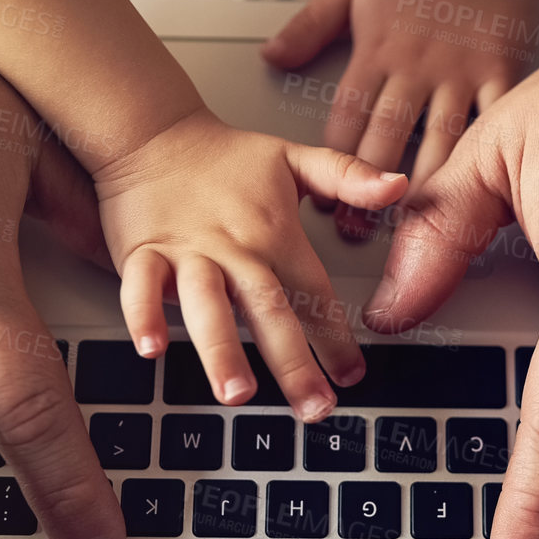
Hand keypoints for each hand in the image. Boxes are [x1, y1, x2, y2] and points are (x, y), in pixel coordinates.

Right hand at [94, 108, 406, 419]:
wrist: (152, 131)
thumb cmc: (223, 156)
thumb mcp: (294, 158)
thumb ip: (348, 175)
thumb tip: (399, 185)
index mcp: (274, 235)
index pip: (314, 294)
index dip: (335, 338)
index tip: (350, 377)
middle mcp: (234, 250)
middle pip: (268, 310)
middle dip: (292, 363)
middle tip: (312, 407)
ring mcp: (187, 253)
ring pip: (206, 305)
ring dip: (220, 349)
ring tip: (236, 393)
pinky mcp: (142, 252)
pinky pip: (140, 287)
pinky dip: (144, 315)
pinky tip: (151, 349)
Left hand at [262, 0, 538, 236]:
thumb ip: (309, 25)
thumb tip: (270, 56)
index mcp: (375, 52)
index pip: (347, 119)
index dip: (333, 164)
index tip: (324, 202)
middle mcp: (415, 67)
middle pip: (387, 140)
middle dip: (368, 190)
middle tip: (359, 233)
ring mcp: (460, 73)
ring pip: (440, 142)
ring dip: (422, 189)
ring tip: (413, 232)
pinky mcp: (501, 72)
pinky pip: (494, 121)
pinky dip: (488, 156)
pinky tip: (481, 192)